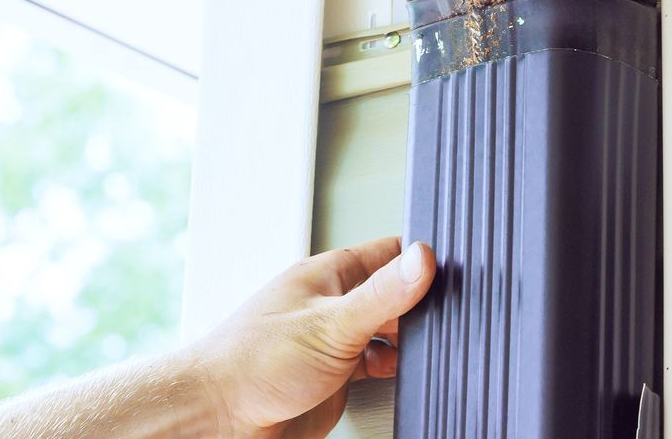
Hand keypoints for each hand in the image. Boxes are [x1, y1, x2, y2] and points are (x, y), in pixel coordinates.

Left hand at [188, 236, 435, 438]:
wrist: (217, 419)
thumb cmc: (249, 362)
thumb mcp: (330, 324)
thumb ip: (382, 295)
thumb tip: (424, 259)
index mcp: (330, 274)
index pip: (390, 251)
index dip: (423, 257)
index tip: (454, 269)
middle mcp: (333, 304)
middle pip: (394, 294)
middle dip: (419, 305)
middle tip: (444, 317)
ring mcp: (335, 341)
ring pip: (388, 332)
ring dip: (407, 341)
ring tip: (424, 347)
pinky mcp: (336, 378)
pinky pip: (377, 366)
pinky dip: (394, 370)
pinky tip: (400, 374)